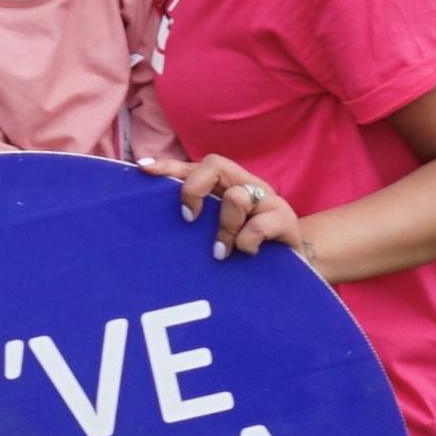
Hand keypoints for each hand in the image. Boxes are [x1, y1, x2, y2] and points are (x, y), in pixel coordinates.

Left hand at [137, 153, 315, 266]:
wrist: (292, 271)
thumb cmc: (245, 249)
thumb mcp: (216, 233)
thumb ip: (195, 221)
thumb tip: (156, 219)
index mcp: (227, 185)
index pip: (195, 167)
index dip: (169, 166)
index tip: (144, 171)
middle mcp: (247, 184)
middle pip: (215, 164)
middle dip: (194, 189)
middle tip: (188, 219)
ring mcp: (269, 200)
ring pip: (237, 197)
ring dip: (225, 229)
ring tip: (222, 251)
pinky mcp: (286, 219)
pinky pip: (258, 225)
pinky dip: (246, 243)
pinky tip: (248, 254)